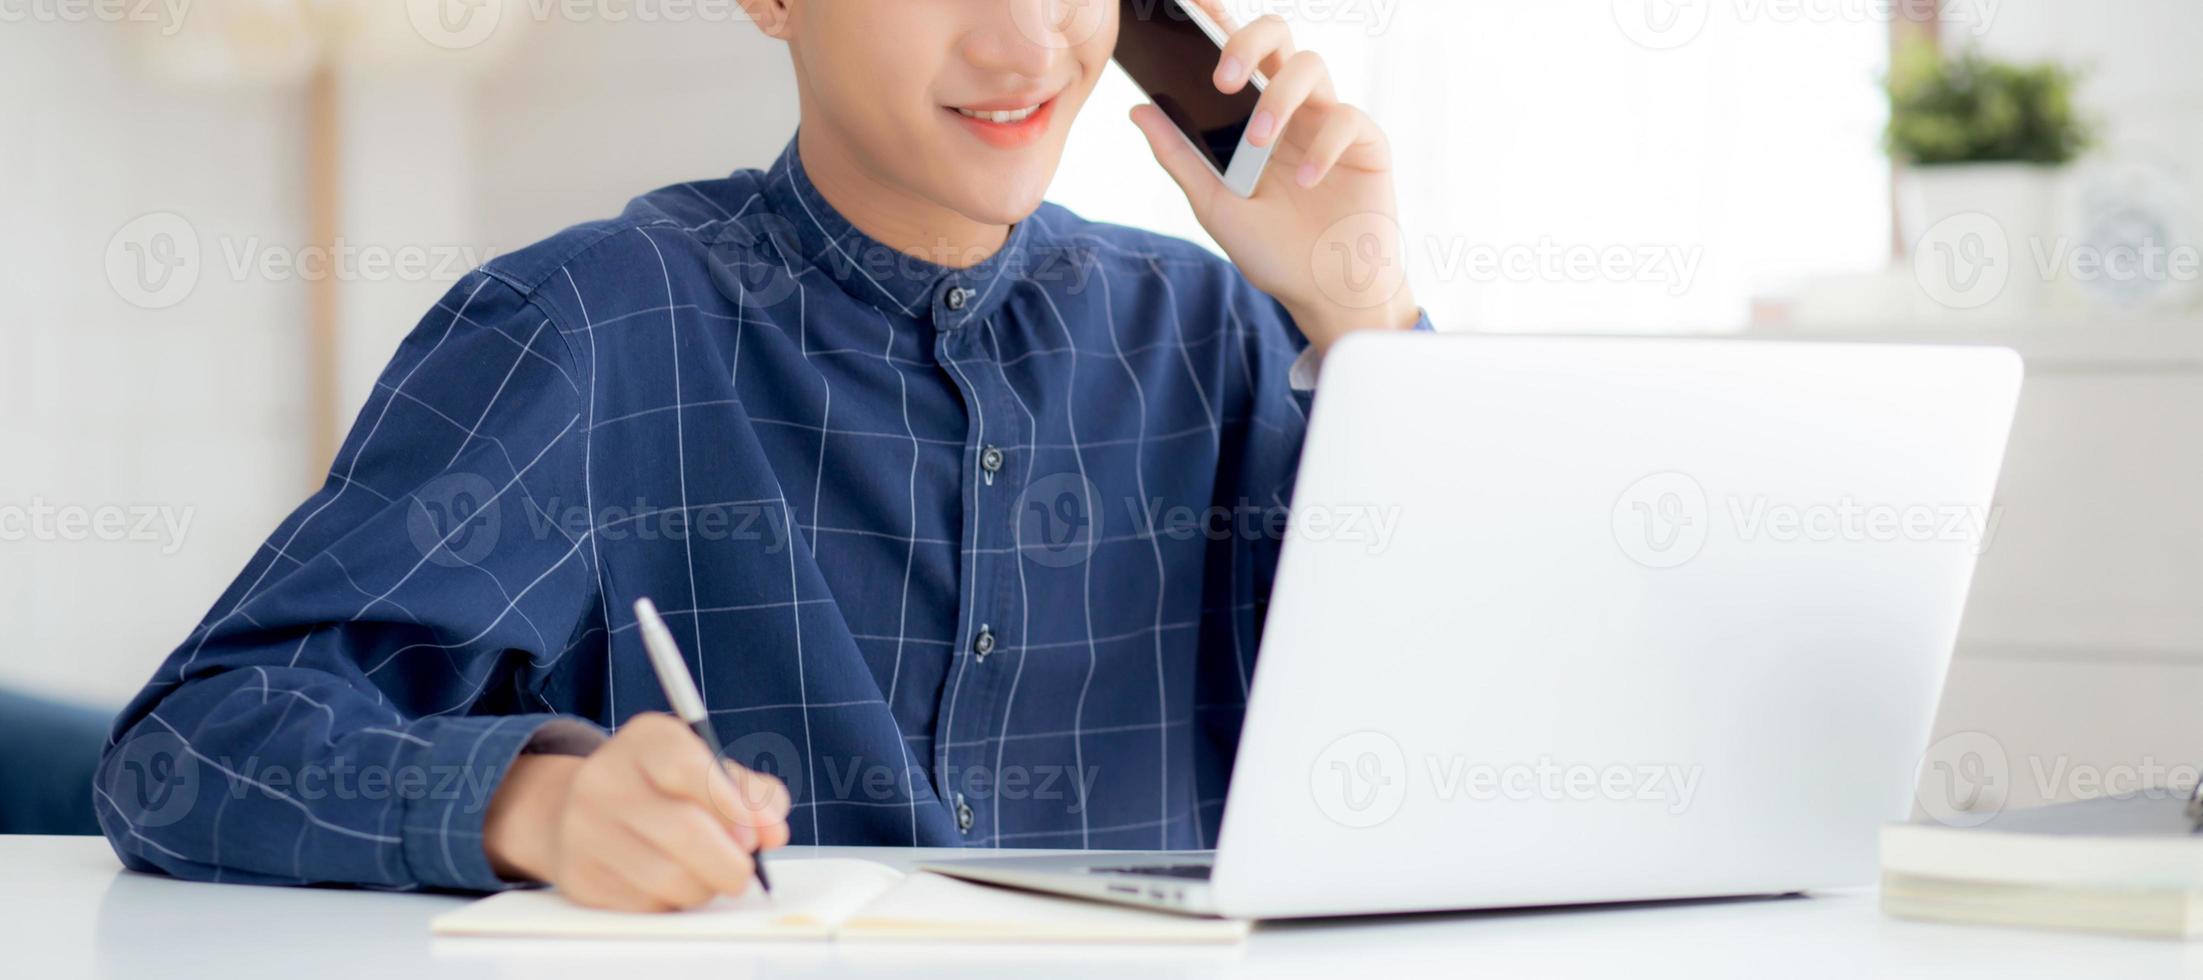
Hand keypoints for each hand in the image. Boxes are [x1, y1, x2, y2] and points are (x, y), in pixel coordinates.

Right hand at [483, 713, 791, 911]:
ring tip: (707, 875)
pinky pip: (645, 905)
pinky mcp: (580, 876)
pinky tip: (670, 884)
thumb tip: (773, 832)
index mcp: (646, 740)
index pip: (687, 767)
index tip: (758, 832)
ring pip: (669, 878)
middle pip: (684, 831)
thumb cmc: (667, 789)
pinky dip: (673, 903)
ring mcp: (585, 829)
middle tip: (744, 871)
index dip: (730, 804)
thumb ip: (754, 794)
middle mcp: (606, 778)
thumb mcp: (710, 771)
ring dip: (705, 887)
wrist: (581, 811)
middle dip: (731, 862)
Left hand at [1130, 1, 1418, 351]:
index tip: (1193, 9)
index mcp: (1256, 115)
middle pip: (1279, 37)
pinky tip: (1306, 181)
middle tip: (1223, 79)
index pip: (1240, 55)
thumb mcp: (1215, 205)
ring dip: (1279, 99)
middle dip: (1248, 42)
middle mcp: (1294, 109)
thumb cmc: (1274, 252)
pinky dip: (1322, 147)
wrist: (1325, 295)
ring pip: (1311, 66)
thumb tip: (1137, 108)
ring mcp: (1331, 122)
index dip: (1221, 23)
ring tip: (1260, 143)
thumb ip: (1179, 155)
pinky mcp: (1368, 144)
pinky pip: (1348, 119)